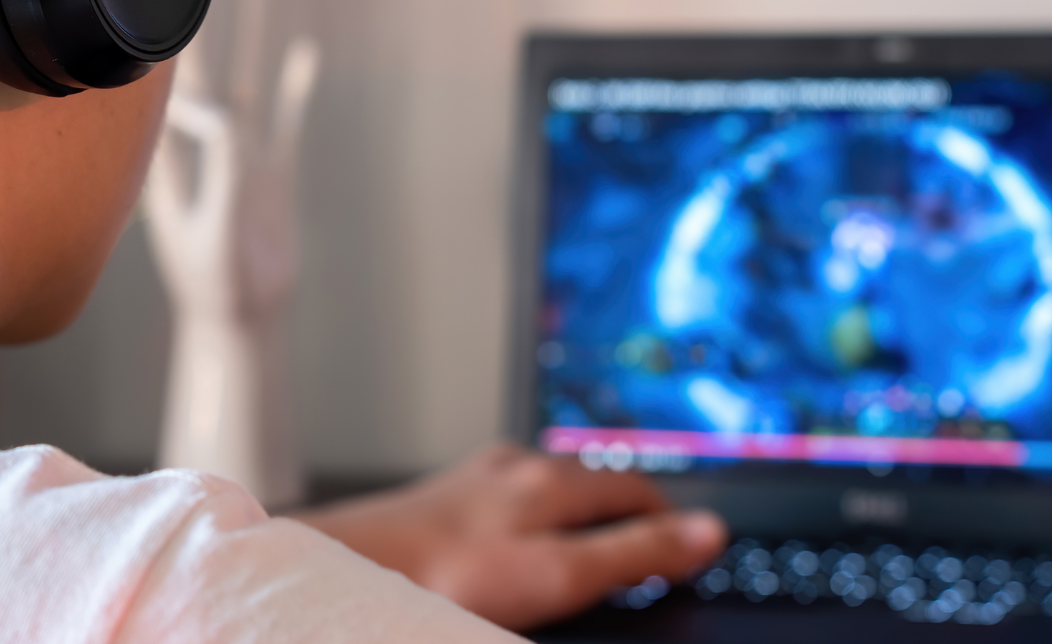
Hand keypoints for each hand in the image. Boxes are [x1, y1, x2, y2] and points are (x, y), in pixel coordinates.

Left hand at [293, 444, 727, 630]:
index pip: (635, 489)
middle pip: (590, 483)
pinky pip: (499, 504)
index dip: (670, 519)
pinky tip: (511, 541)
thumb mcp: (558, 577)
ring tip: (592, 537)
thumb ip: (633, 555)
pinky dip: (526, 520)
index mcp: (549, 481)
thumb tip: (707, 532)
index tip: (692, 542)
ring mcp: (469, 482)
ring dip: (574, 510)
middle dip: (625, 508)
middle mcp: (510, 469)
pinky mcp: (433, 502)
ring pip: (541, 489)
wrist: (344, 573)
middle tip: (652, 539)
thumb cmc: (443, 582)